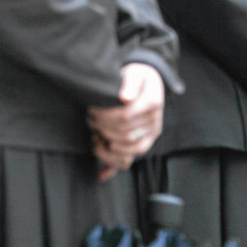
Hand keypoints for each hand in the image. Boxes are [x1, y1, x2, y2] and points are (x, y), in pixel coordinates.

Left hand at [88, 63, 164, 181]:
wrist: (146, 82)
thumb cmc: (137, 77)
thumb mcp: (135, 72)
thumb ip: (130, 82)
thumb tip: (124, 97)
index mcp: (152, 103)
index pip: (125, 116)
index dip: (105, 116)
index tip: (92, 110)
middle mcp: (154, 122)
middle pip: (124, 133)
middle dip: (103, 128)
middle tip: (91, 119)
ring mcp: (150, 135)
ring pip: (127, 149)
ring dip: (107, 144)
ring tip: (96, 134)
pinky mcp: (144, 143)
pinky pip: (130, 160)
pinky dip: (113, 166)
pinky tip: (101, 173)